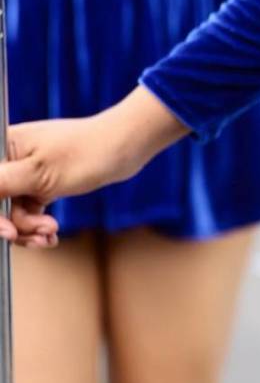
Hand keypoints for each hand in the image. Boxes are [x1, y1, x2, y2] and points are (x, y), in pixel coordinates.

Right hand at [0, 89, 188, 246]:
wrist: (124, 149)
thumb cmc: (84, 152)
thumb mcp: (37, 173)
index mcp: (2, 146)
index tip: (8, 230)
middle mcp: (8, 158)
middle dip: (14, 224)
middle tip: (39, 233)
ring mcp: (23, 173)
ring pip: (10, 213)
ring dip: (29, 228)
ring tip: (51, 232)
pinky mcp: (38, 184)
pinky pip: (26, 213)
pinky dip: (36, 226)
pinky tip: (51, 235)